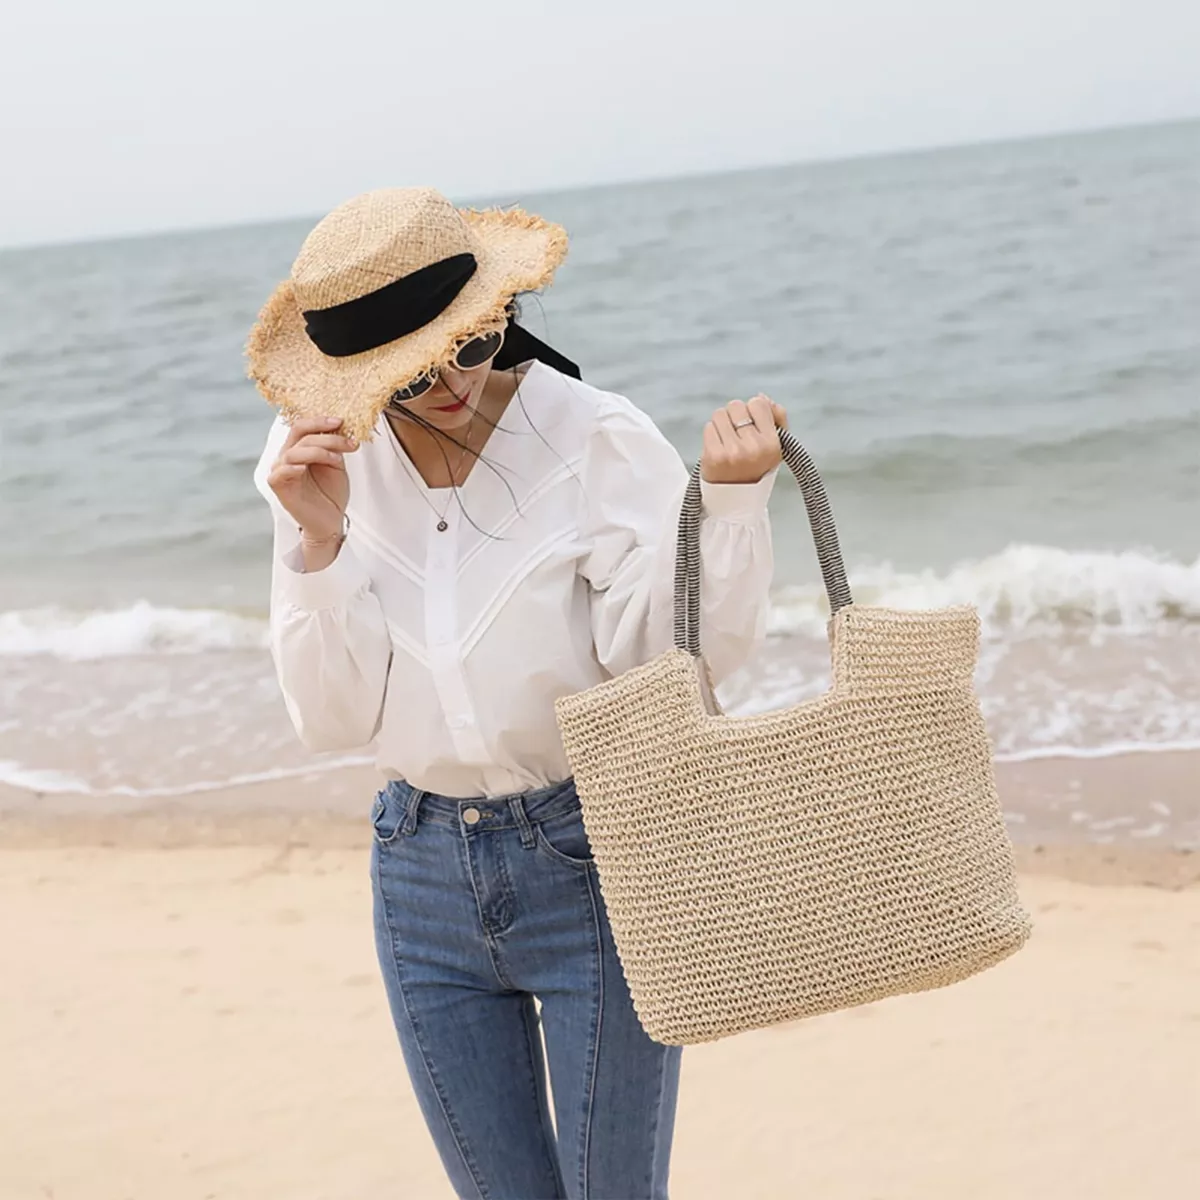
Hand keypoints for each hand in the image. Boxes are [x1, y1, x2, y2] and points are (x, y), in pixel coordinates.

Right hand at [267, 416, 358, 541]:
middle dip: (325, 434)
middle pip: (299, 434)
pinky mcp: (279, 487)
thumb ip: (334, 447)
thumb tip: (339, 427)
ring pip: (294, 451)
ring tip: (337, 460)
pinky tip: (304, 468)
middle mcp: (286, 456)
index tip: (341, 421)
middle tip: (347, 441)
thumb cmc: (331, 494)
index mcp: (299, 449)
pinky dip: (292, 467)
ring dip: (319, 451)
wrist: (330, 521)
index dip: (320, 421)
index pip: (302, 426)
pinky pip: (280, 472)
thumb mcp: (336, 465)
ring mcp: (281, 470)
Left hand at [700, 395, 786, 483]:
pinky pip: (708, 427)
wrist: (735, 501)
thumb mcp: (776, 448)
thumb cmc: (756, 469)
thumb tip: (762, 396)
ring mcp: (732, 451)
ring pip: (719, 414)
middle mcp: (753, 447)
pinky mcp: (713, 455)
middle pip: (736, 406)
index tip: (752, 425)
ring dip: (721, 424)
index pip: (758, 403)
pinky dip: (711, 434)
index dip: (752, 410)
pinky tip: (718, 447)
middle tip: (737, 434)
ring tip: (727, 441)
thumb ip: (777, 419)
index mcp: (772, 443)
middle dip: (735, 416)